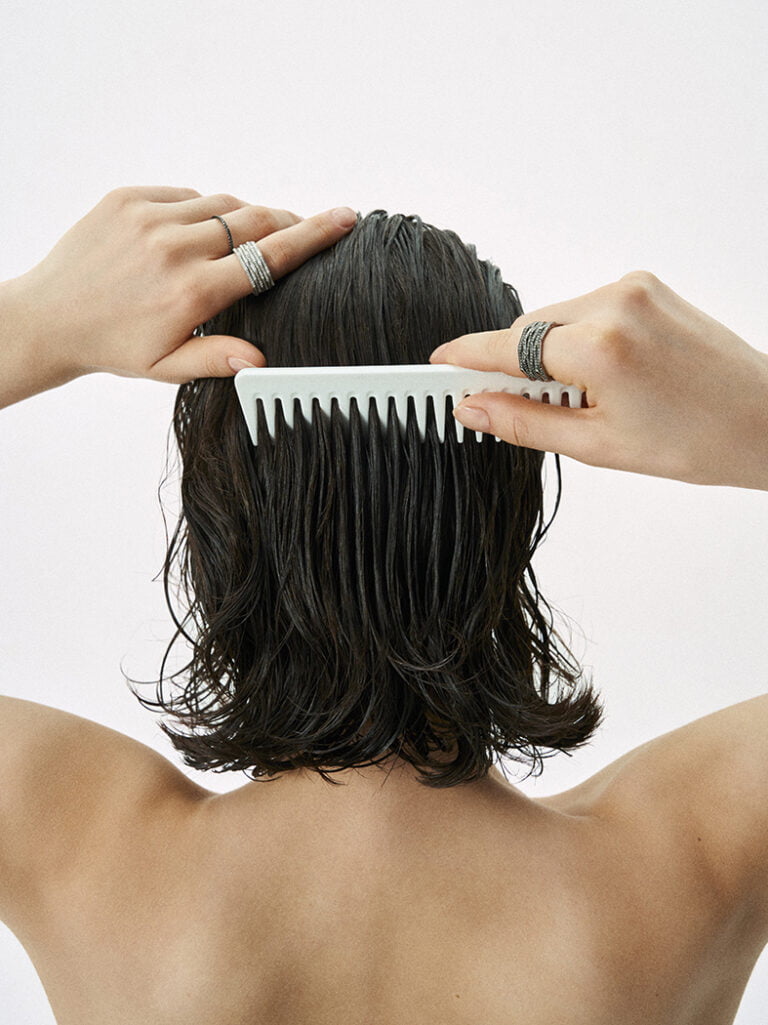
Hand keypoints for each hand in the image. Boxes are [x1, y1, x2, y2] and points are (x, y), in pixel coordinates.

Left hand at [7, 186, 356, 385]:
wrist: (50, 317)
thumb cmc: (114, 345)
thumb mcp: (167, 368)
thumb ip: (217, 359)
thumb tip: (262, 362)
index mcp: (193, 292)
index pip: (268, 257)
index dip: (312, 235)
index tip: (344, 218)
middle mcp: (175, 248)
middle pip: (254, 220)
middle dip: (285, 222)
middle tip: (300, 228)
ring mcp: (150, 218)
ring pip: (222, 205)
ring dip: (242, 218)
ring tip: (240, 242)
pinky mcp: (128, 198)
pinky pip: (186, 196)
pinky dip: (202, 211)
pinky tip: (196, 235)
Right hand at [429, 271, 767, 490]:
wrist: (764, 419)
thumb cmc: (695, 441)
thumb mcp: (597, 446)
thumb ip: (524, 422)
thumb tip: (471, 408)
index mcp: (598, 348)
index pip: (505, 347)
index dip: (464, 359)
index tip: (435, 367)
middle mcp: (613, 304)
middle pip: (527, 331)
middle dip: (517, 366)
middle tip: (526, 407)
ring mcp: (633, 288)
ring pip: (553, 318)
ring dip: (549, 353)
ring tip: (587, 396)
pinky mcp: (646, 284)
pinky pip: (584, 308)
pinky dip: (577, 338)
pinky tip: (606, 372)